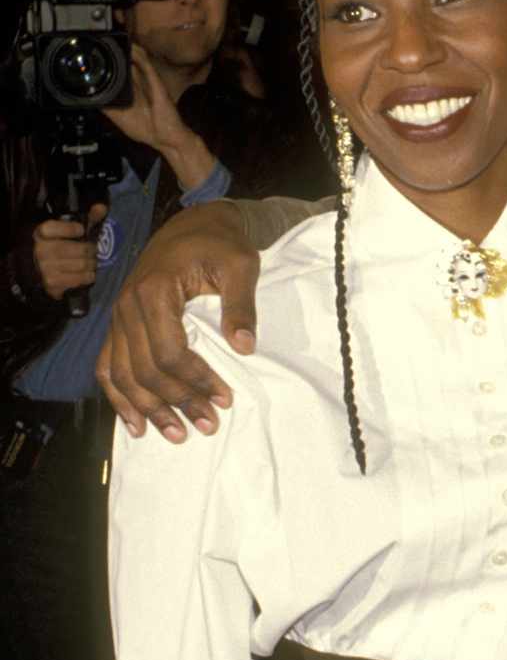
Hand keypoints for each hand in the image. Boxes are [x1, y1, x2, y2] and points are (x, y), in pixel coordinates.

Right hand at [32, 204, 106, 300]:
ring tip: (91, 262)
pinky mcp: (53, 283)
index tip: (80, 230)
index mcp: (41, 234)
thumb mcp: (67, 230)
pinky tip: (87, 274)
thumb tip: (102, 207)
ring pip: (82, 264)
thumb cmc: (58, 246)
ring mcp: (46, 268)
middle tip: (92, 251)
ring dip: (92, 264)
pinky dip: (88, 276)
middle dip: (90, 250)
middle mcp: (41, 250)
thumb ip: (87, 218)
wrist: (40, 272)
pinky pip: (80, 279)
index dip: (71, 229)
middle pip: (77, 248)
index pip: (55, 228)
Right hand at [96, 204, 259, 440]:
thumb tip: (246, 347)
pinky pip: (107, 366)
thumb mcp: (242, 265)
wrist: (193, 224)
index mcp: (154, 291)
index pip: (170, 352)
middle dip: (177, 403)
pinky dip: (118, 398)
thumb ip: (242, 305)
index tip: (225, 399)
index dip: (196, 381)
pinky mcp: (118, 324)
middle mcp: (127, 306)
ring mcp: (118, 316)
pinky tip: (136, 424)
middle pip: (145, 370)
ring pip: (123, 375)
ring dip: (149, 410)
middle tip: (208, 425)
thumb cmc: (220, 244)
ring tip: (177, 435)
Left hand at [104, 46, 218, 191]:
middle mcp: (138, 83)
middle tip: (103, 39)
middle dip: (116, 50)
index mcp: (129, 91)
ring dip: (127, 49)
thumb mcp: (119, 118)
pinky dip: (138, 55)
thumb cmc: (146, 129)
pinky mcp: (156, 82)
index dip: (109, 62)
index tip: (95, 52)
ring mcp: (148, 81)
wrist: (166, 138)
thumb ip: (107, 106)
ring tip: (114, 36)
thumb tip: (90, 96)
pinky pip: (146, 65)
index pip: (118, 72)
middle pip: (126, 62)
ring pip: (136, 59)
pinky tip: (130, 47)